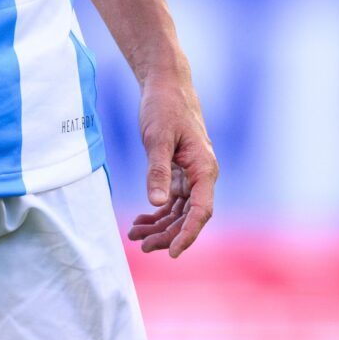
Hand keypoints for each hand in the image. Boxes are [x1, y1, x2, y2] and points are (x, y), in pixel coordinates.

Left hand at [125, 71, 216, 257]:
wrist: (166, 86)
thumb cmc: (164, 108)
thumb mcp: (157, 138)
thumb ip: (157, 170)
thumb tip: (157, 203)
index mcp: (204, 169)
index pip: (201, 211)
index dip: (188, 234)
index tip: (173, 253)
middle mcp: (202, 175)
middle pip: (189, 216)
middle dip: (167, 234)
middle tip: (142, 246)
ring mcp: (191, 175)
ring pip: (179, 211)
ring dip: (160, 226)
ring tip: (135, 236)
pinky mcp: (180, 171)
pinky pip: (172, 200)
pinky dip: (158, 212)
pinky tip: (141, 221)